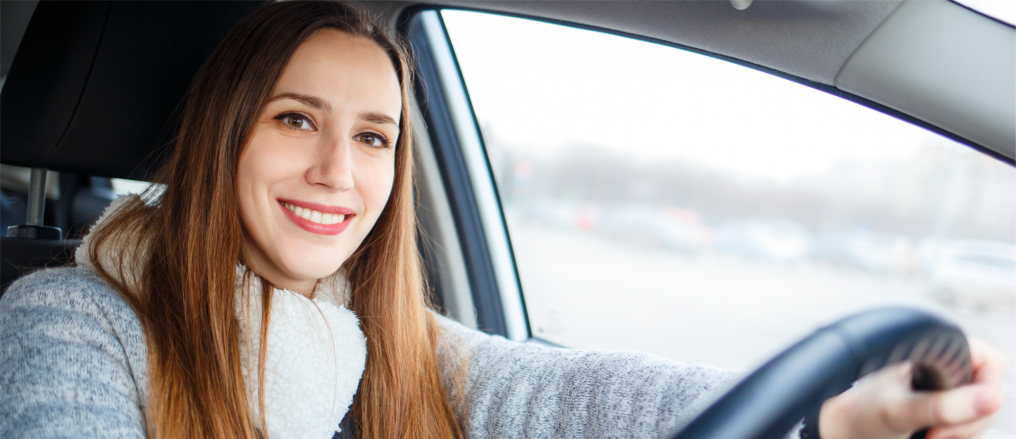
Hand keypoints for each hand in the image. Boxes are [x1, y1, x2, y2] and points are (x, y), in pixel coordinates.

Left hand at [818, 338, 1005, 438]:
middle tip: (940, 435)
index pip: (989, 361)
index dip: (983, 391)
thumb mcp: (898, 412)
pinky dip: (957, 433)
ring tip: (931, 436)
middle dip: (970, 420)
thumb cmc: (861, 413)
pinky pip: (970, 421)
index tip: (961, 415)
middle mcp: (941, 364)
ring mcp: (945, 386)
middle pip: (988, 391)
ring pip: (982, 409)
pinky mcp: (943, 404)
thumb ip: (940, 406)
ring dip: (963, 430)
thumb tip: (990, 398)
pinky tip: (933, 435)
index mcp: (932, 350)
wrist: (846, 431)